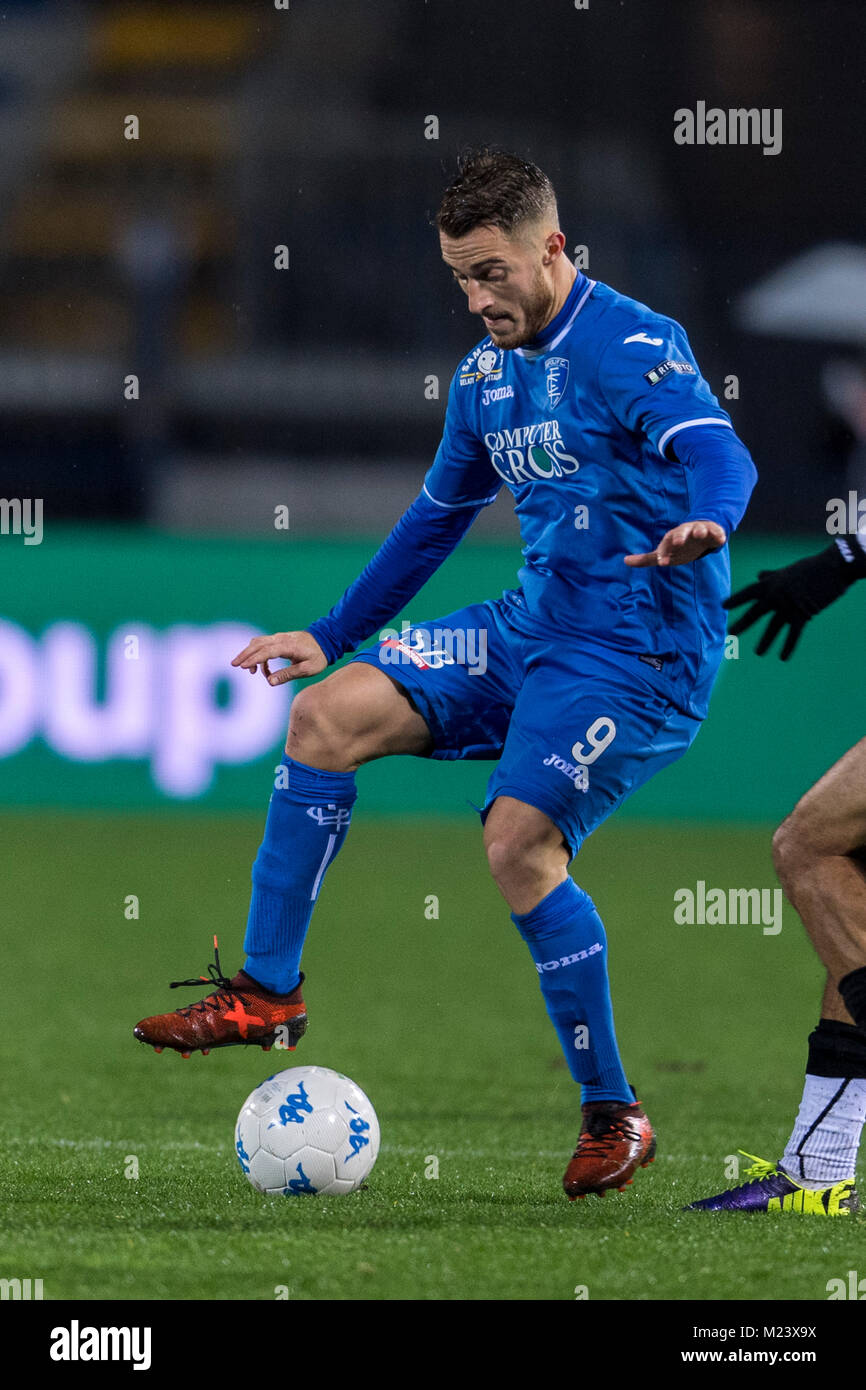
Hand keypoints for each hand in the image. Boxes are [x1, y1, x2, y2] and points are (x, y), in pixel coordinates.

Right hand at [231, 630, 327, 685]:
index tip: (242, 666)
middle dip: (245, 654)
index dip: (254, 659)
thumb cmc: (318, 656)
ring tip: (247, 670)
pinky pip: (263, 644)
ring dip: (249, 653)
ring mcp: (279, 637)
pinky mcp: (279, 639)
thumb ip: (288, 675)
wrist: (326, 641)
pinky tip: (261, 669)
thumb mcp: (307, 670)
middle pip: (258, 643)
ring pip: (258, 642)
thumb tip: (270, 682)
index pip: (267, 651)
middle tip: (234, 665)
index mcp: (289, 646)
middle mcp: (281, 639)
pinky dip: (258, 654)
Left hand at [625, 519, 725, 567]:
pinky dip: (718, 534)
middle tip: (678, 542)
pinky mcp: (713, 532)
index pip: (666, 545)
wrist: (701, 533)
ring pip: (699, 529)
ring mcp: (699, 531)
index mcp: (672, 538)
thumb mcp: (664, 553)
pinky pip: (716, 532)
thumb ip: (646, 559)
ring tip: (700, 533)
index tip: (662, 562)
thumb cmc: (679, 547)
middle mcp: (685, 533)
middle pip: (680, 533)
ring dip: (699, 530)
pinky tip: (721, 539)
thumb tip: (624, 561)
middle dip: (679, 536)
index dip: (664, 553)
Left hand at [723, 544, 860, 659]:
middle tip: (731, 633)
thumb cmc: (810, 568)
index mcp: (771, 583)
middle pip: (755, 612)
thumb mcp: (787, 570)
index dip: (736, 599)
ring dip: (766, 641)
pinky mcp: (802, 614)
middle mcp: (776, 595)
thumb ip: (771, 576)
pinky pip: (793, 634)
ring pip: (773, 627)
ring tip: (758, 652)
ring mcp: (788, 606)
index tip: (723, 606)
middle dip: (743, 623)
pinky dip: (788, 646)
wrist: (831, 568)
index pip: (749, 592)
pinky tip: (782, 657)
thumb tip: (759, 575)